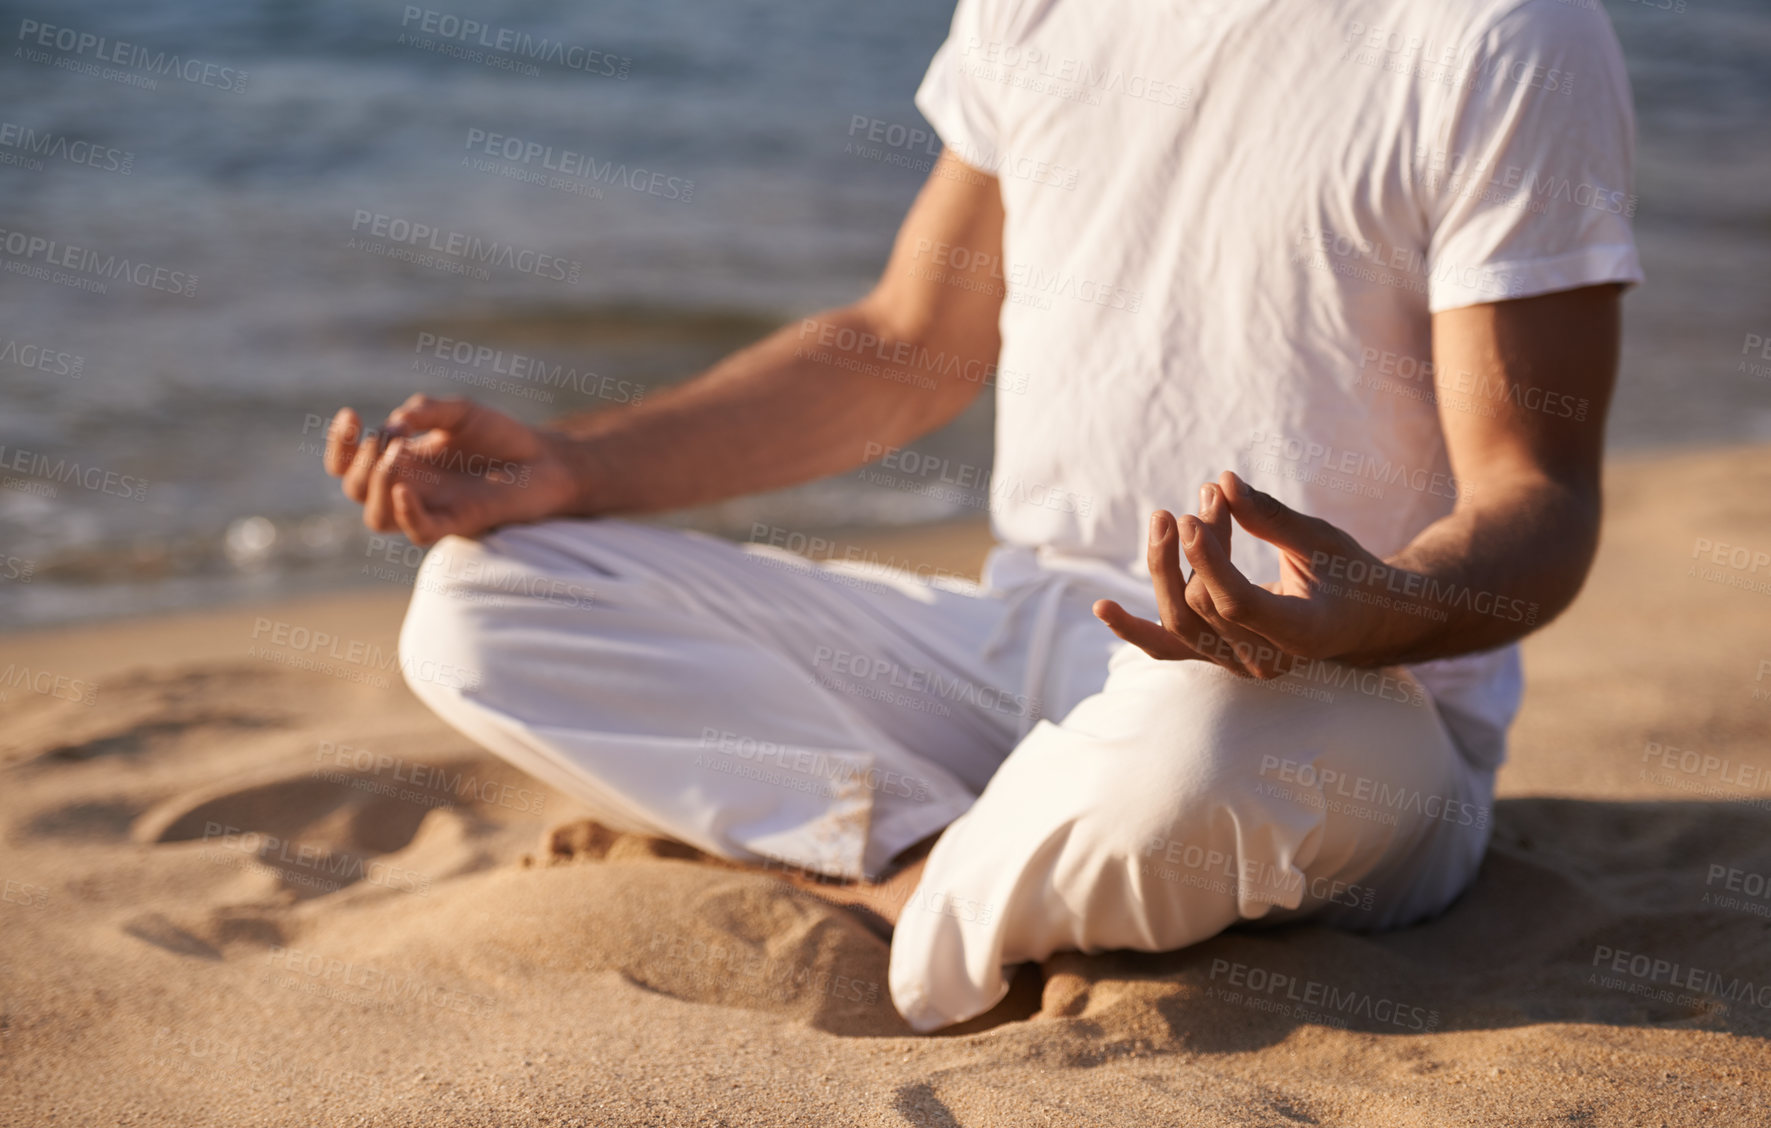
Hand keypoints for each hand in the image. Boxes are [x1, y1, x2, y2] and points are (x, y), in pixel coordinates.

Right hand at [323, 395, 580, 545]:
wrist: (545, 460)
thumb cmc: (501, 437)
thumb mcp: (460, 412)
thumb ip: (427, 410)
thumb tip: (395, 423)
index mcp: (402, 461)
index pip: (350, 464)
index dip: (339, 445)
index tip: (349, 415)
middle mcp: (409, 487)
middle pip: (356, 490)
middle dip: (358, 463)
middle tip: (385, 440)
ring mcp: (431, 507)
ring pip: (377, 518)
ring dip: (374, 487)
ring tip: (395, 456)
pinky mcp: (458, 522)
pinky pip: (419, 531)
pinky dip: (406, 513)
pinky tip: (404, 491)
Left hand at [1092, 471, 1394, 676]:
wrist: (1362, 620)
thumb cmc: (1349, 574)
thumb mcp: (1320, 540)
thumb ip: (1271, 516)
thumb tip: (1223, 480)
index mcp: (1301, 634)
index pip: (1238, 603)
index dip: (1208, 560)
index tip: (1192, 515)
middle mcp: (1265, 661)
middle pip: (1203, 605)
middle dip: (1199, 546)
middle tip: (1206, 496)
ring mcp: (1237, 665)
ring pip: (1179, 622)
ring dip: (1166, 567)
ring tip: (1166, 517)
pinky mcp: (1217, 656)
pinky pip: (1168, 648)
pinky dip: (1134, 629)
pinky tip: (1102, 607)